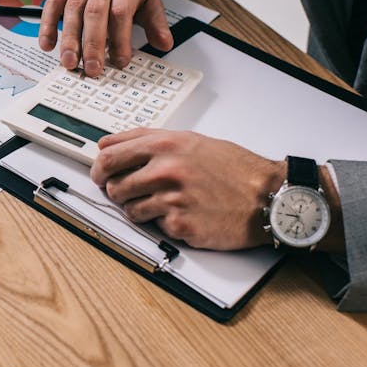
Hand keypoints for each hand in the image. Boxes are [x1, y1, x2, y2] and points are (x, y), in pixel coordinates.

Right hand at [41, 0, 172, 76]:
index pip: (121, 12)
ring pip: (72, 10)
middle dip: (93, 44)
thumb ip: (156, 22)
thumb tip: (165, 44)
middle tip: (92, 69)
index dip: (120, 39)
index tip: (120, 61)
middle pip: (95, 12)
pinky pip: (52, 4)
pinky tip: (47, 44)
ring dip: (69, 39)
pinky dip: (47, 25)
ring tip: (69, 62)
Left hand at [91, 129, 284, 249]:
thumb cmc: (233, 169)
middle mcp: (165, 169)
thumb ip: (149, 140)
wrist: (268, 196)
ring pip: (129, 208)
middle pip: (113, 184)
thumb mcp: (191, 141)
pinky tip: (183, 213)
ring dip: (139, 208)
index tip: (98, 172)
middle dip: (116, 190)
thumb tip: (109, 144)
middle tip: (128, 191)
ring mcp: (172, 198)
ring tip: (163, 202)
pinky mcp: (180, 225)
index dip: (99, 166)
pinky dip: (163, 222)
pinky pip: (154, 226)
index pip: (110, 154)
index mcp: (165, 145)